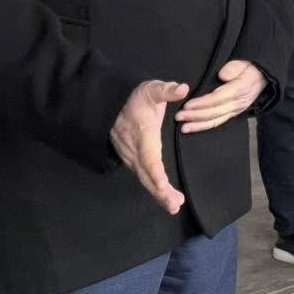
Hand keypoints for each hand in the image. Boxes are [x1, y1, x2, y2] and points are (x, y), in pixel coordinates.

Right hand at [112, 79, 190, 213]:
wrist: (111, 104)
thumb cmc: (135, 98)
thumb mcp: (150, 89)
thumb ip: (165, 90)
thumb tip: (182, 88)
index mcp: (143, 135)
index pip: (148, 157)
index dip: (154, 172)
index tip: (162, 186)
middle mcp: (135, 150)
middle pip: (147, 174)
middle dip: (159, 191)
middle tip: (174, 205)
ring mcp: (132, 157)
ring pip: (145, 178)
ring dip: (158, 193)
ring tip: (174, 205)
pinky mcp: (133, 160)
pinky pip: (144, 177)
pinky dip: (154, 189)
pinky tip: (165, 198)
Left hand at [176, 59, 266, 133]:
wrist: (263, 76)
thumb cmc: (250, 67)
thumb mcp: (244, 62)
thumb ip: (234, 67)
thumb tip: (223, 75)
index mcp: (240, 89)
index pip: (218, 98)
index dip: (202, 103)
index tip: (187, 105)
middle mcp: (239, 102)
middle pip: (215, 111)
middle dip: (196, 115)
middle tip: (179, 116)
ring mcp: (237, 110)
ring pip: (216, 120)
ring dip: (198, 124)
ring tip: (183, 127)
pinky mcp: (234, 113)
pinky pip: (219, 122)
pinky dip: (205, 126)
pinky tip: (193, 128)